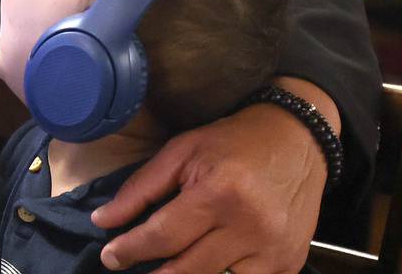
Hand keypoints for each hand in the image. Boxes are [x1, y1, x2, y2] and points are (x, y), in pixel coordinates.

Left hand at [91, 102, 326, 272]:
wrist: (298, 140)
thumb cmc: (234, 142)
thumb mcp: (182, 150)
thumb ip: (141, 188)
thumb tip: (103, 221)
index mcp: (219, 193)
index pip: (163, 236)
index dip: (131, 250)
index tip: (110, 258)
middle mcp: (249, 227)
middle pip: (186, 269)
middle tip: (128, 268)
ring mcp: (273, 251)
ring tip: (165, 266)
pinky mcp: (289, 264)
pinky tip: (205, 262)